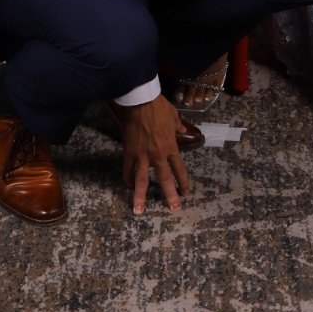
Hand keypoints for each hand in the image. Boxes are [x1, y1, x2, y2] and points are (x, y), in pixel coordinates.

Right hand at [116, 94, 190, 214]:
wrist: (141, 100)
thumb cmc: (159, 107)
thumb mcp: (174, 116)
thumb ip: (178, 127)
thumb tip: (183, 130)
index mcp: (171, 147)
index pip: (179, 169)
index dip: (182, 182)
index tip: (185, 194)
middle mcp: (158, 155)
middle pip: (164, 180)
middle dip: (169, 196)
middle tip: (173, 210)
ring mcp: (142, 155)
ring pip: (142, 180)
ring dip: (140, 196)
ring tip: (138, 211)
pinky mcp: (129, 151)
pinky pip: (127, 168)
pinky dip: (128, 178)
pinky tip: (128, 185)